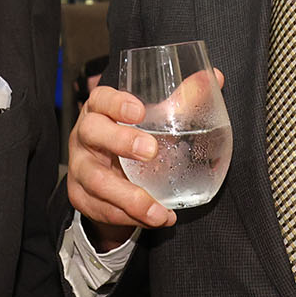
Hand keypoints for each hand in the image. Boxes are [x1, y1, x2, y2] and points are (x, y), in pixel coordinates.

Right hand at [66, 68, 226, 246]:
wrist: (109, 175)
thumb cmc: (132, 136)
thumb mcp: (153, 118)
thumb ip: (182, 100)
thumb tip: (216, 78)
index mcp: (100, 110)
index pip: (101, 99)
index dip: (116, 103)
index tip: (140, 111)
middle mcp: (85, 136)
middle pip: (92, 133)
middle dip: (121, 142)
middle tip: (151, 152)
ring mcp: (80, 168)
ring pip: (96, 181)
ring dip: (130, 198)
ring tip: (159, 210)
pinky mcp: (81, 197)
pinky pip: (102, 209)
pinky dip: (130, 218)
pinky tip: (155, 218)